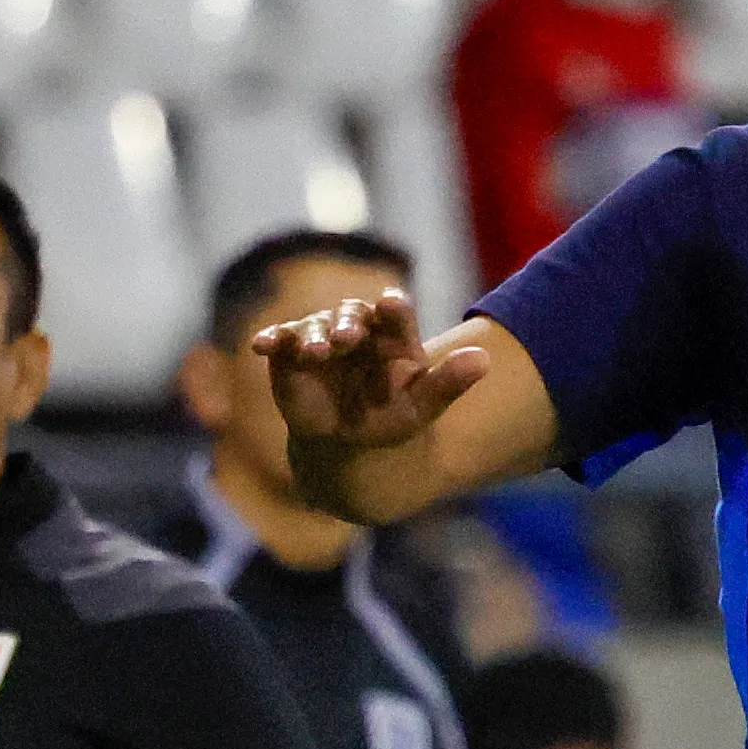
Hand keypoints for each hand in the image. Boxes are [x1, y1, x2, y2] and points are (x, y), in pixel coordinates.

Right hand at [253, 289, 489, 450]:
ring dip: (314, 335)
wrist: (348, 444)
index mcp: (394, 336)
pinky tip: (261, 345)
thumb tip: (486, 358)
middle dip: (349, 323)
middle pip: (353, 315)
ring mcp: (322, 338)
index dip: (393, 309)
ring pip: (316, 325)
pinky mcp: (290, 352)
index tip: (391, 304)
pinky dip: (270, 339)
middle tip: (348, 337)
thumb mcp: (423, 407)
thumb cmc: (391, 420)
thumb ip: (450, 382)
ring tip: (316, 352)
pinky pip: (280, 340)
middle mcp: (358, 329)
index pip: (395, 315)